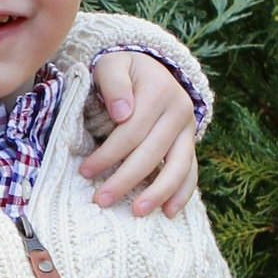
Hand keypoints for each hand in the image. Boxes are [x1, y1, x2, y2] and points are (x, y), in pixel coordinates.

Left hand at [82, 50, 200, 216]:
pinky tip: (168, 213)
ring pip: (178, 166)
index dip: (108, 155)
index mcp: (158, 91)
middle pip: (152, 153)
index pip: (131, 132)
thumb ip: (114, 83)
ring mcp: (188, 128)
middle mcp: (179, 110)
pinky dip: (183, 193)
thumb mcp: (112, 65)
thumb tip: (122, 113)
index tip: (86, 172)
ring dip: (158, 193)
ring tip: (137, 212)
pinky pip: (191, 171)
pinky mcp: (190, 142)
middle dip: (126, 179)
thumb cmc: (123, 70)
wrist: (151, 67)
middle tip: (102, 201)